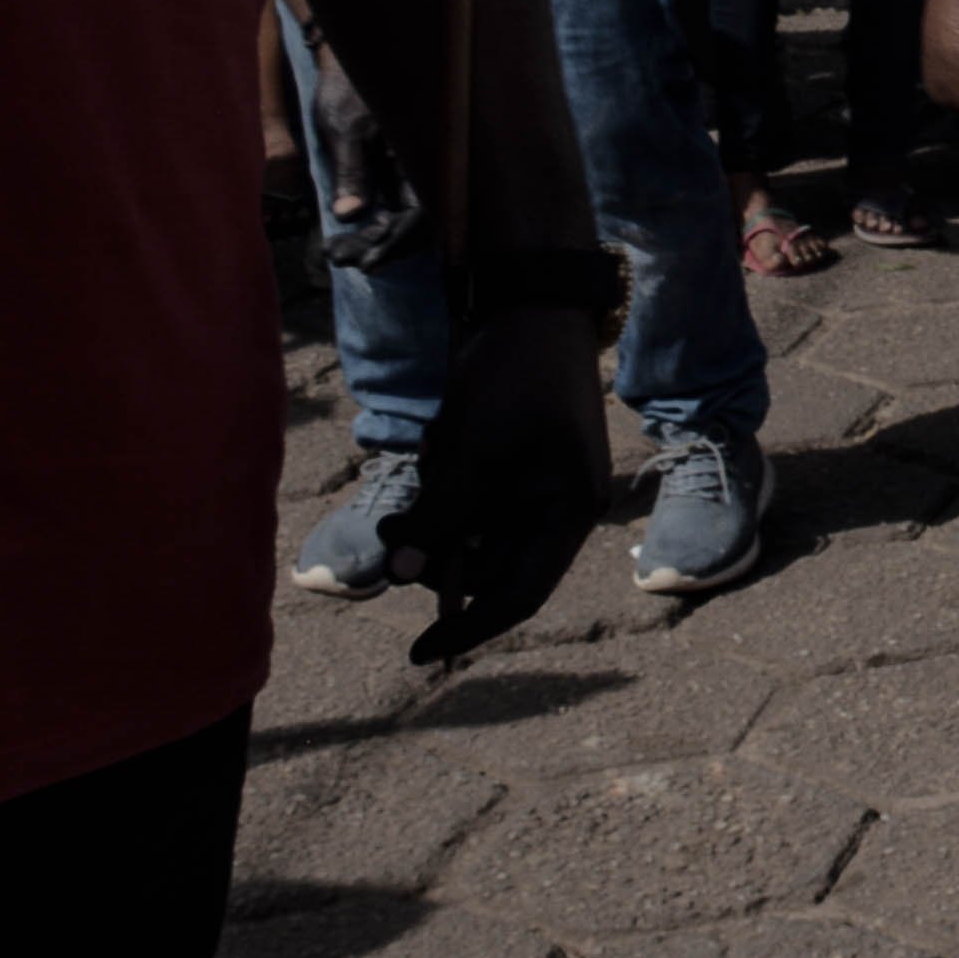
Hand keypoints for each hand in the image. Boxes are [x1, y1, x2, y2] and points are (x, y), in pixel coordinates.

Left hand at [396, 298, 613, 664]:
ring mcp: (531, 486)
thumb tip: (398, 575)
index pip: (519, 594)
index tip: (420, 653)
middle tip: (392, 533)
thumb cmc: (514, 377)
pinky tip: (439, 445)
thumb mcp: (472, 454)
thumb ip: (440, 519)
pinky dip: (444, 490)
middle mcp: (553, 508)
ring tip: (417, 477)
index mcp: (567, 513)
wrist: (526, 304)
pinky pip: (468, 502)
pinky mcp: (508, 465)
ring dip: (437, 518)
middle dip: (438, 555)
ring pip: (471, 533)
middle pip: (489, 565)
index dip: (469, 627)